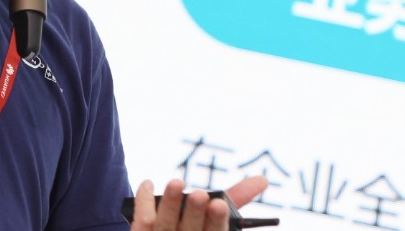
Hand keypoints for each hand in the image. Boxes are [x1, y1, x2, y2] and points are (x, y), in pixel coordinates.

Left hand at [128, 176, 267, 230]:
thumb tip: (263, 180)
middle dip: (195, 213)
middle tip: (199, 194)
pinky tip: (148, 183)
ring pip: (164, 226)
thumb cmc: (199, 230)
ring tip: (177, 182)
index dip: (217, 221)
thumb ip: (237, 199)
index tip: (219, 203)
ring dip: (170, 204)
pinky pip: (141, 220)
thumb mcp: (217, 220)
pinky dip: (144, 201)